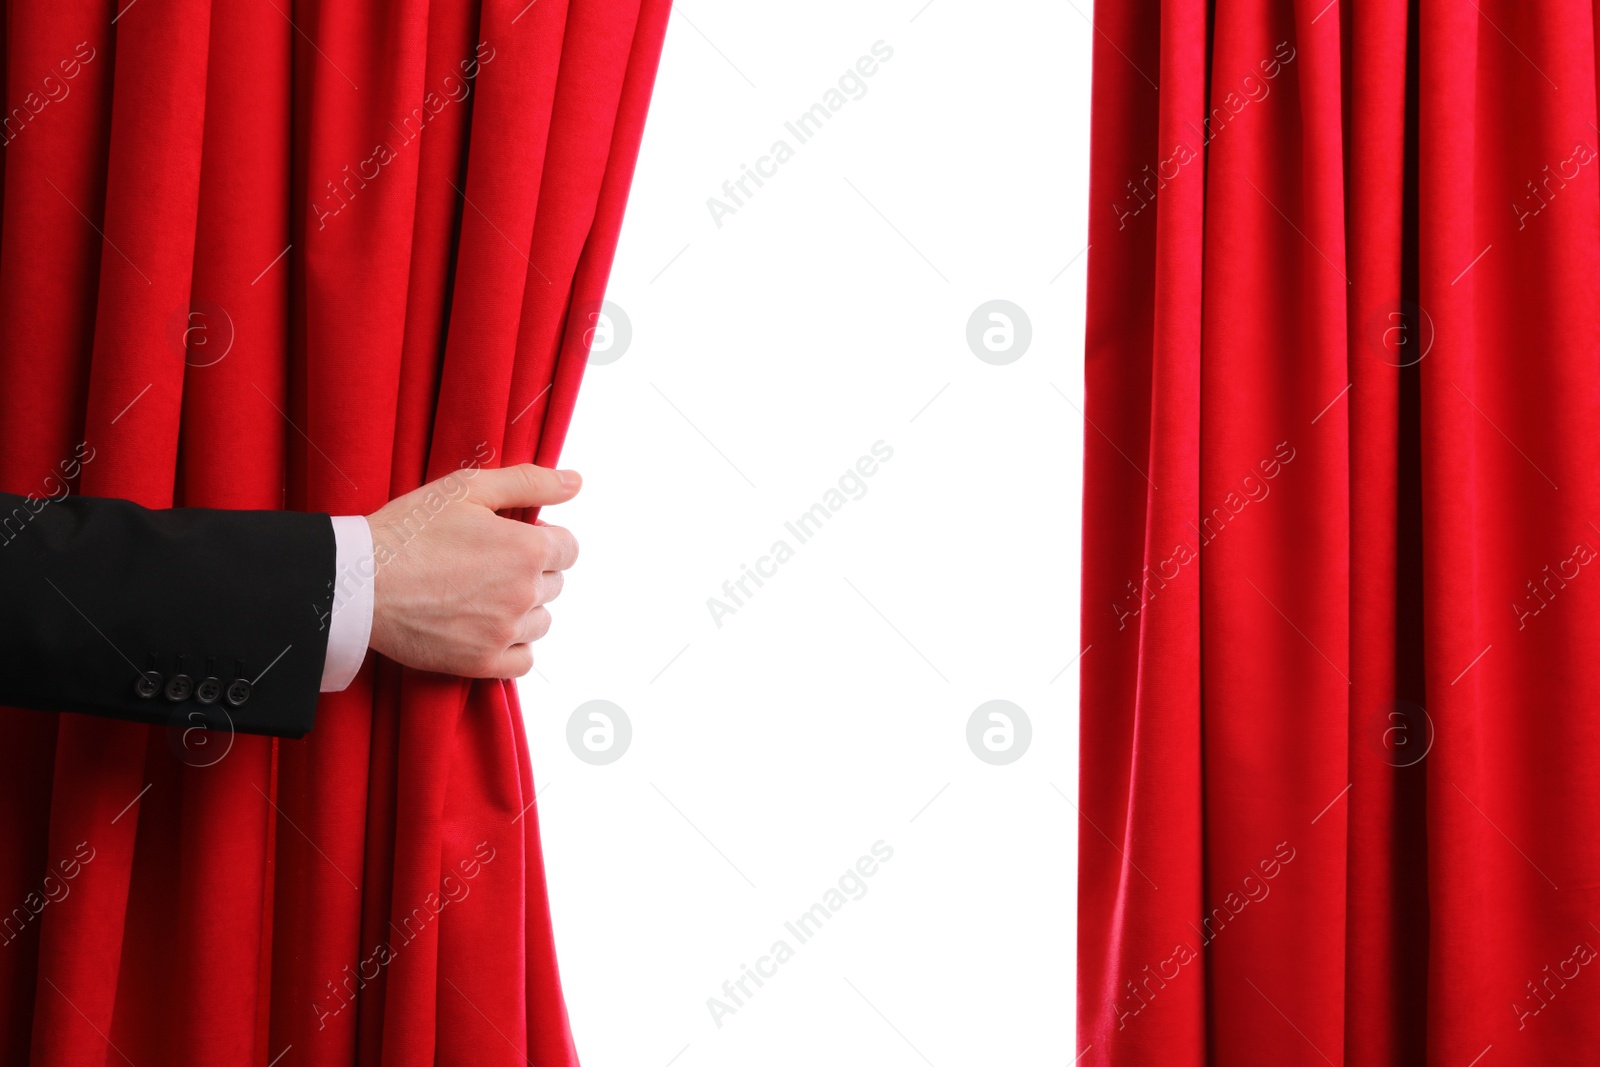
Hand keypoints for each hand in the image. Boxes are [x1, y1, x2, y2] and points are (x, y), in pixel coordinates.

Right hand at [363, 464, 579, 677]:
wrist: (357, 582)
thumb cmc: (409, 530)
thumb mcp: (467, 488)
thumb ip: (529, 482)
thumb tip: (577, 482)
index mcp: (527, 550)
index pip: (569, 548)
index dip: (543, 538)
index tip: (511, 537)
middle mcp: (524, 594)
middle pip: (555, 583)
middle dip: (531, 571)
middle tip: (485, 563)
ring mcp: (504, 632)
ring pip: (541, 621)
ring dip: (522, 608)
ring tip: (480, 594)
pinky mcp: (481, 663)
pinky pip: (524, 661)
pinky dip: (513, 646)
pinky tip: (487, 628)